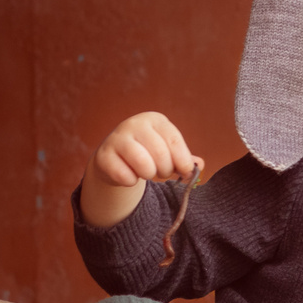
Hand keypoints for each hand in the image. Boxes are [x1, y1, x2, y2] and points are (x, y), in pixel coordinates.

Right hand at [81, 111, 195, 226]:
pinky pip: (125, 176)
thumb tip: (199, 165)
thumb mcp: (168, 152)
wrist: (115, 159)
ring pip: (143, 165)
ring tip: (147, 173)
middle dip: (165, 170)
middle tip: (161, 173)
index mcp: (155, 120)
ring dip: (149, 175)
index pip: (174, 141)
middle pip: (161, 155)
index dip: (183, 161)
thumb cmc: (148, 154)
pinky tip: (129, 175)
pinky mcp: (103, 155)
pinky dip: (131, 182)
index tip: (184, 173)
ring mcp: (117, 138)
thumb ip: (185, 159)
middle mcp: (135, 124)